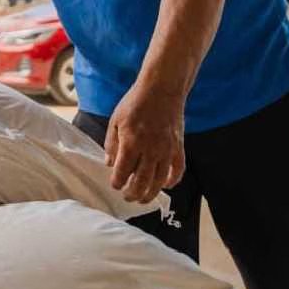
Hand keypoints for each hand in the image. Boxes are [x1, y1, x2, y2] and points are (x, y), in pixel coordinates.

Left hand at [103, 85, 184, 202]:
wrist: (161, 89)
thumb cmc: (135, 103)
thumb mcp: (115, 120)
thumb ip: (111, 144)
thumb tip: (109, 164)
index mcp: (131, 143)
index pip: (123, 172)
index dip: (117, 183)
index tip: (115, 185)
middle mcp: (150, 150)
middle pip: (142, 182)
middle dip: (133, 193)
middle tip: (127, 198)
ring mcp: (167, 150)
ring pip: (160, 180)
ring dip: (151, 193)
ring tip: (143, 199)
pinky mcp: (179, 147)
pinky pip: (178, 170)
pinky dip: (173, 181)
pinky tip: (167, 186)